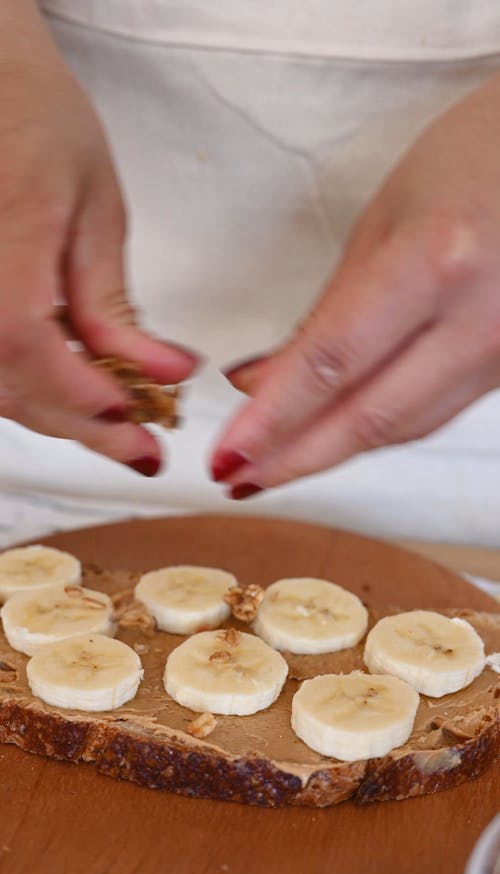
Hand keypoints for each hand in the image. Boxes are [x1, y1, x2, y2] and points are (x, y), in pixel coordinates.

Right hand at [0, 1, 197, 475]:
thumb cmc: (37, 122)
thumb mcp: (96, 208)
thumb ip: (114, 302)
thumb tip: (163, 373)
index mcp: (3, 229)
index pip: (22, 338)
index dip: (79, 391)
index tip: (137, 416)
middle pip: (7, 382)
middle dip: (83, 425)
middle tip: (143, 448)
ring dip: (60, 417)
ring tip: (120, 425)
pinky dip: (34, 392)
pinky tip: (75, 395)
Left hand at [211, 71, 499, 496]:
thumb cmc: (475, 157)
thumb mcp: (386, 220)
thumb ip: (327, 313)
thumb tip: (262, 383)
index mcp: (438, 263)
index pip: (334, 363)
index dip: (273, 418)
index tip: (227, 455)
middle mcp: (480, 322)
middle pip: (370, 416)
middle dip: (294, 458)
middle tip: (235, 479)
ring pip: (403, 428)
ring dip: (331, 453)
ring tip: (270, 468)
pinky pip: (431, 413)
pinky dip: (376, 430)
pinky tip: (332, 437)